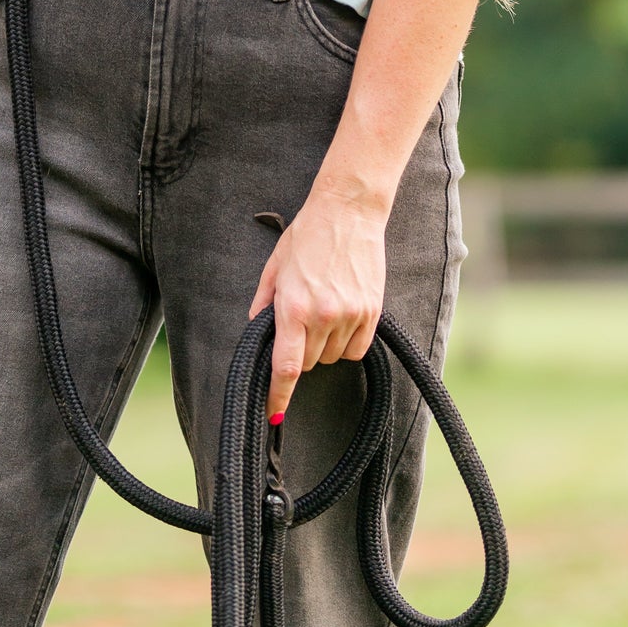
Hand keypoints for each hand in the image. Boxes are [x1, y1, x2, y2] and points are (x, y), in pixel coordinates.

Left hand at [249, 187, 386, 421]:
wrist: (348, 212)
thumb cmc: (307, 235)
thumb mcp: (274, 266)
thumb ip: (263, 303)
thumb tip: (256, 331)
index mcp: (293, 307)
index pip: (286, 367)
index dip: (278, 396)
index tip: (274, 414)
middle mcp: (322, 316)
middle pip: (307, 363)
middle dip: (299, 351)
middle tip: (299, 321)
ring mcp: (350, 315)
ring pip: (331, 357)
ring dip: (323, 345)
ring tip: (322, 308)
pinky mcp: (372, 312)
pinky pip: (355, 349)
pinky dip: (346, 343)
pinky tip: (341, 316)